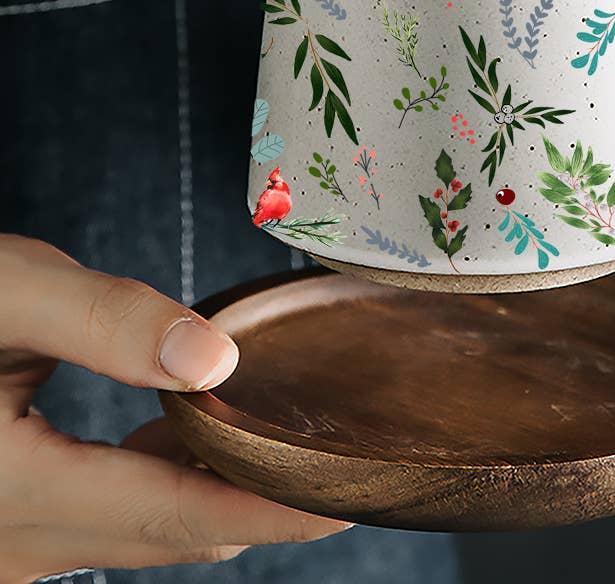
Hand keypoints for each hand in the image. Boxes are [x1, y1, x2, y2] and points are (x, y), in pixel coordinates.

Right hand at [0, 235, 348, 582]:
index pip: (183, 518)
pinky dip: (165, 488)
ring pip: (143, 534)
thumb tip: (214, 359)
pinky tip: (191, 435)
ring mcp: (6, 547)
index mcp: (15, 492)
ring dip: (216, 493)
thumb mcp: (4, 293)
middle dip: (264, 501)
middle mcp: (11, 545)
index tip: (353, 493)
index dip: (279, 507)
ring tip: (284, 437)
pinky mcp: (6, 527)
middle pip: (173, 536)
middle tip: (339, 455)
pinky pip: (108, 522)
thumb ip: (107, 323)